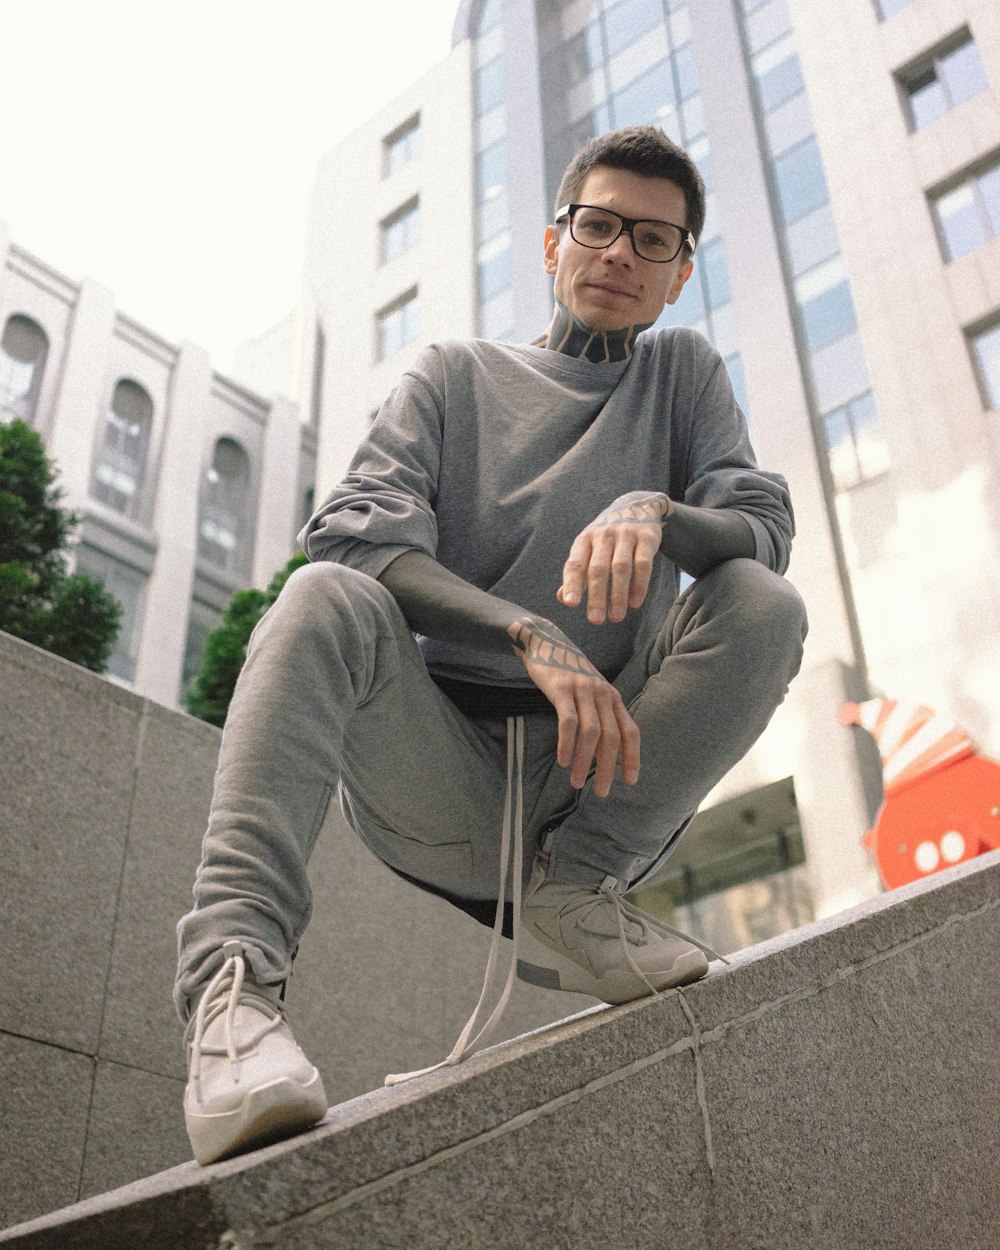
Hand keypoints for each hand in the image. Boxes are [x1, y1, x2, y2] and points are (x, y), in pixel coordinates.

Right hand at [507, 617, 638, 797]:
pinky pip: (568, 721)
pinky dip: (567, 744)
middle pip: (612, 737)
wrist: (546, 641)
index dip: (632, 758)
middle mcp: (603, 694)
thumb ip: (598, 719)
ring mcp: (583, 690)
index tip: (629, 782)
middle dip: (608, 768)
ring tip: (577, 782)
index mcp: (613, 698)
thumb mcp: (589, 694)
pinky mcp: (562, 688)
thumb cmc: (568, 674)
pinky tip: (563, 760)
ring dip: (585, 761)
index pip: (631, 732)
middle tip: (601, 792)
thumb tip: (601, 756)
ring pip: (591, 733)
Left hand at [558, 492, 672, 624]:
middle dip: (596, 596)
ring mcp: (626, 534)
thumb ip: (576, 574)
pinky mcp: (647, 537)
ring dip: (618, 594)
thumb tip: (563, 598)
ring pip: (620, 567)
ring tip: (616, 617)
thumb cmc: (607, 539)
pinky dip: (639, 584)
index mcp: (584, 540)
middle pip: (598, 569)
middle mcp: (603, 535)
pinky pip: (643, 563)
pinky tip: (635, 602)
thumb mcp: (588, 550)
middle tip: (596, 621)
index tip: (571, 604)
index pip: (575, 563)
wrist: (636, 506)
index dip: (572, 583)